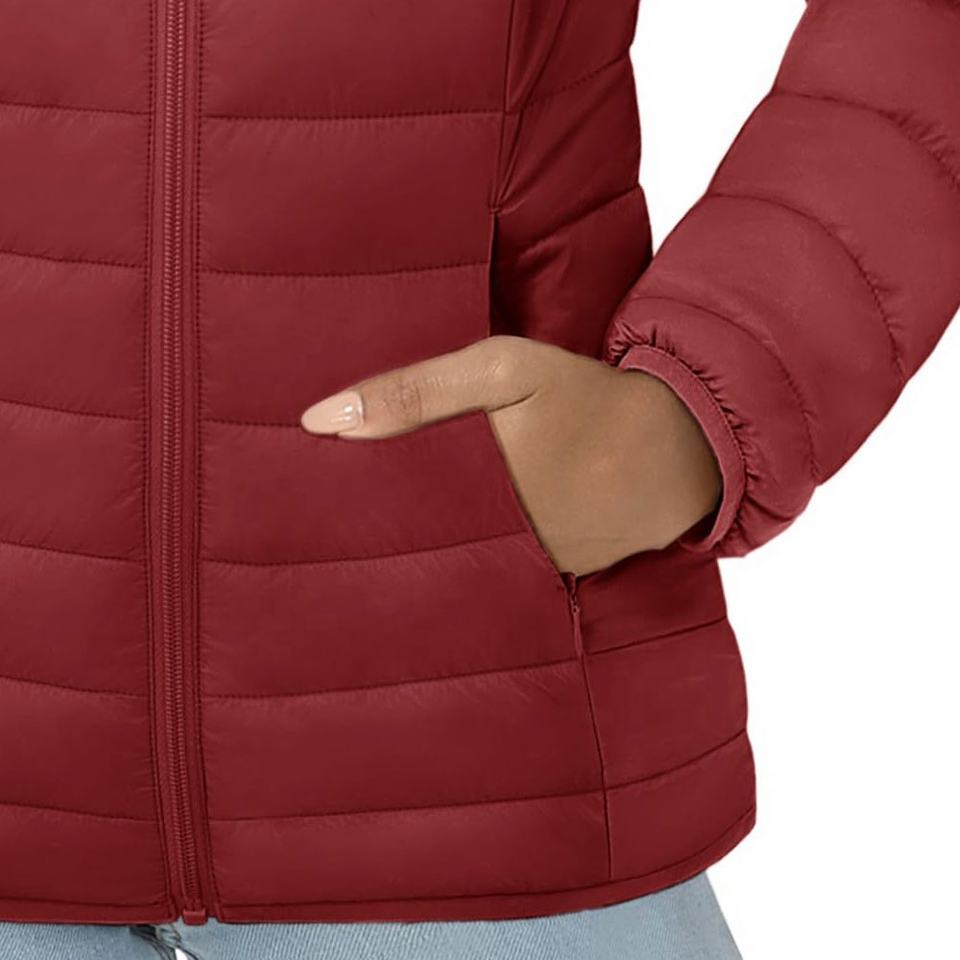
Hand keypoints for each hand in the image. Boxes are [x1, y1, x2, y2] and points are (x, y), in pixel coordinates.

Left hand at [301, 336, 720, 575]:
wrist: (678, 447)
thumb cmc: (586, 397)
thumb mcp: (503, 370)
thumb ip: (415, 391)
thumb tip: (317, 421)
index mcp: (469, 492)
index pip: (382, 510)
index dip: (341, 507)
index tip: (299, 504)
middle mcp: (491, 543)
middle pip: (411, 542)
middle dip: (371, 534)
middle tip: (317, 531)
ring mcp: (523, 567)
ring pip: (452, 560)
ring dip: (421, 547)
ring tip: (370, 541)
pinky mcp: (552, 575)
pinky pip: (498, 567)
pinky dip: (474, 554)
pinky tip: (454, 539)